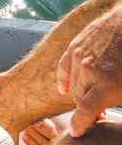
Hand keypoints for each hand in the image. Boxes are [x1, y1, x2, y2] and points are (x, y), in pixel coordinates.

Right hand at [58, 4, 121, 136]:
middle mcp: (89, 71)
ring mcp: (79, 56)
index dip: (79, 124)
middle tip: (98, 114)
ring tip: (90, 99)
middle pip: (80, 99)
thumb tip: (102, 114)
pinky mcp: (75, 45)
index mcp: (106, 85)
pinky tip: (64, 88)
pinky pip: (63, 66)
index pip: (85, 112)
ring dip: (79, 94)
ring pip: (73, 84)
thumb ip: (114, 101)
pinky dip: (63, 78)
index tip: (76, 132)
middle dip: (86, 109)